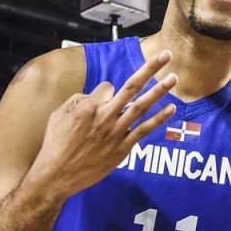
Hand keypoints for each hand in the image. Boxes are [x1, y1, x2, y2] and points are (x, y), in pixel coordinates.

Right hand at [29, 50, 177, 198]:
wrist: (57, 176)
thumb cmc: (55, 145)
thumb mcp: (58, 116)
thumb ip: (79, 101)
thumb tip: (97, 95)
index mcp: (88, 106)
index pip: (108, 87)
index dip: (108, 90)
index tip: (105, 98)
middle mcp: (105, 116)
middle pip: (132, 87)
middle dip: (150, 69)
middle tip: (166, 55)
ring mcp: (116, 132)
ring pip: (142, 106)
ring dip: (159, 90)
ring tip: (174, 77)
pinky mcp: (122, 148)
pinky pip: (144, 130)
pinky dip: (158, 119)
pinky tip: (171, 108)